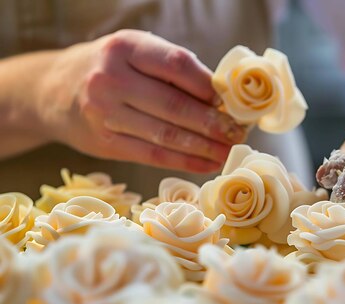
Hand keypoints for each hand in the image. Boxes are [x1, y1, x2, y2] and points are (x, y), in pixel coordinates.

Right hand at [38, 29, 245, 171]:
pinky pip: (154, 155)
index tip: (233, 103)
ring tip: (230, 151)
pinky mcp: (105, 143)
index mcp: (125, 47)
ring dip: (205, 147)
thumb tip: (224, 99)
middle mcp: (111, 79)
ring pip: (167, 135)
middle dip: (214, 123)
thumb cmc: (111, 69)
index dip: (210, 88)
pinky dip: (186, 161)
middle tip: (239, 133)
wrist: (54, 91)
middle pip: (175, 105)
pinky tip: (208, 162)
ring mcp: (105, 113)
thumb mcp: (137, 53)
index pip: (178, 66)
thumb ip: (175, 70)